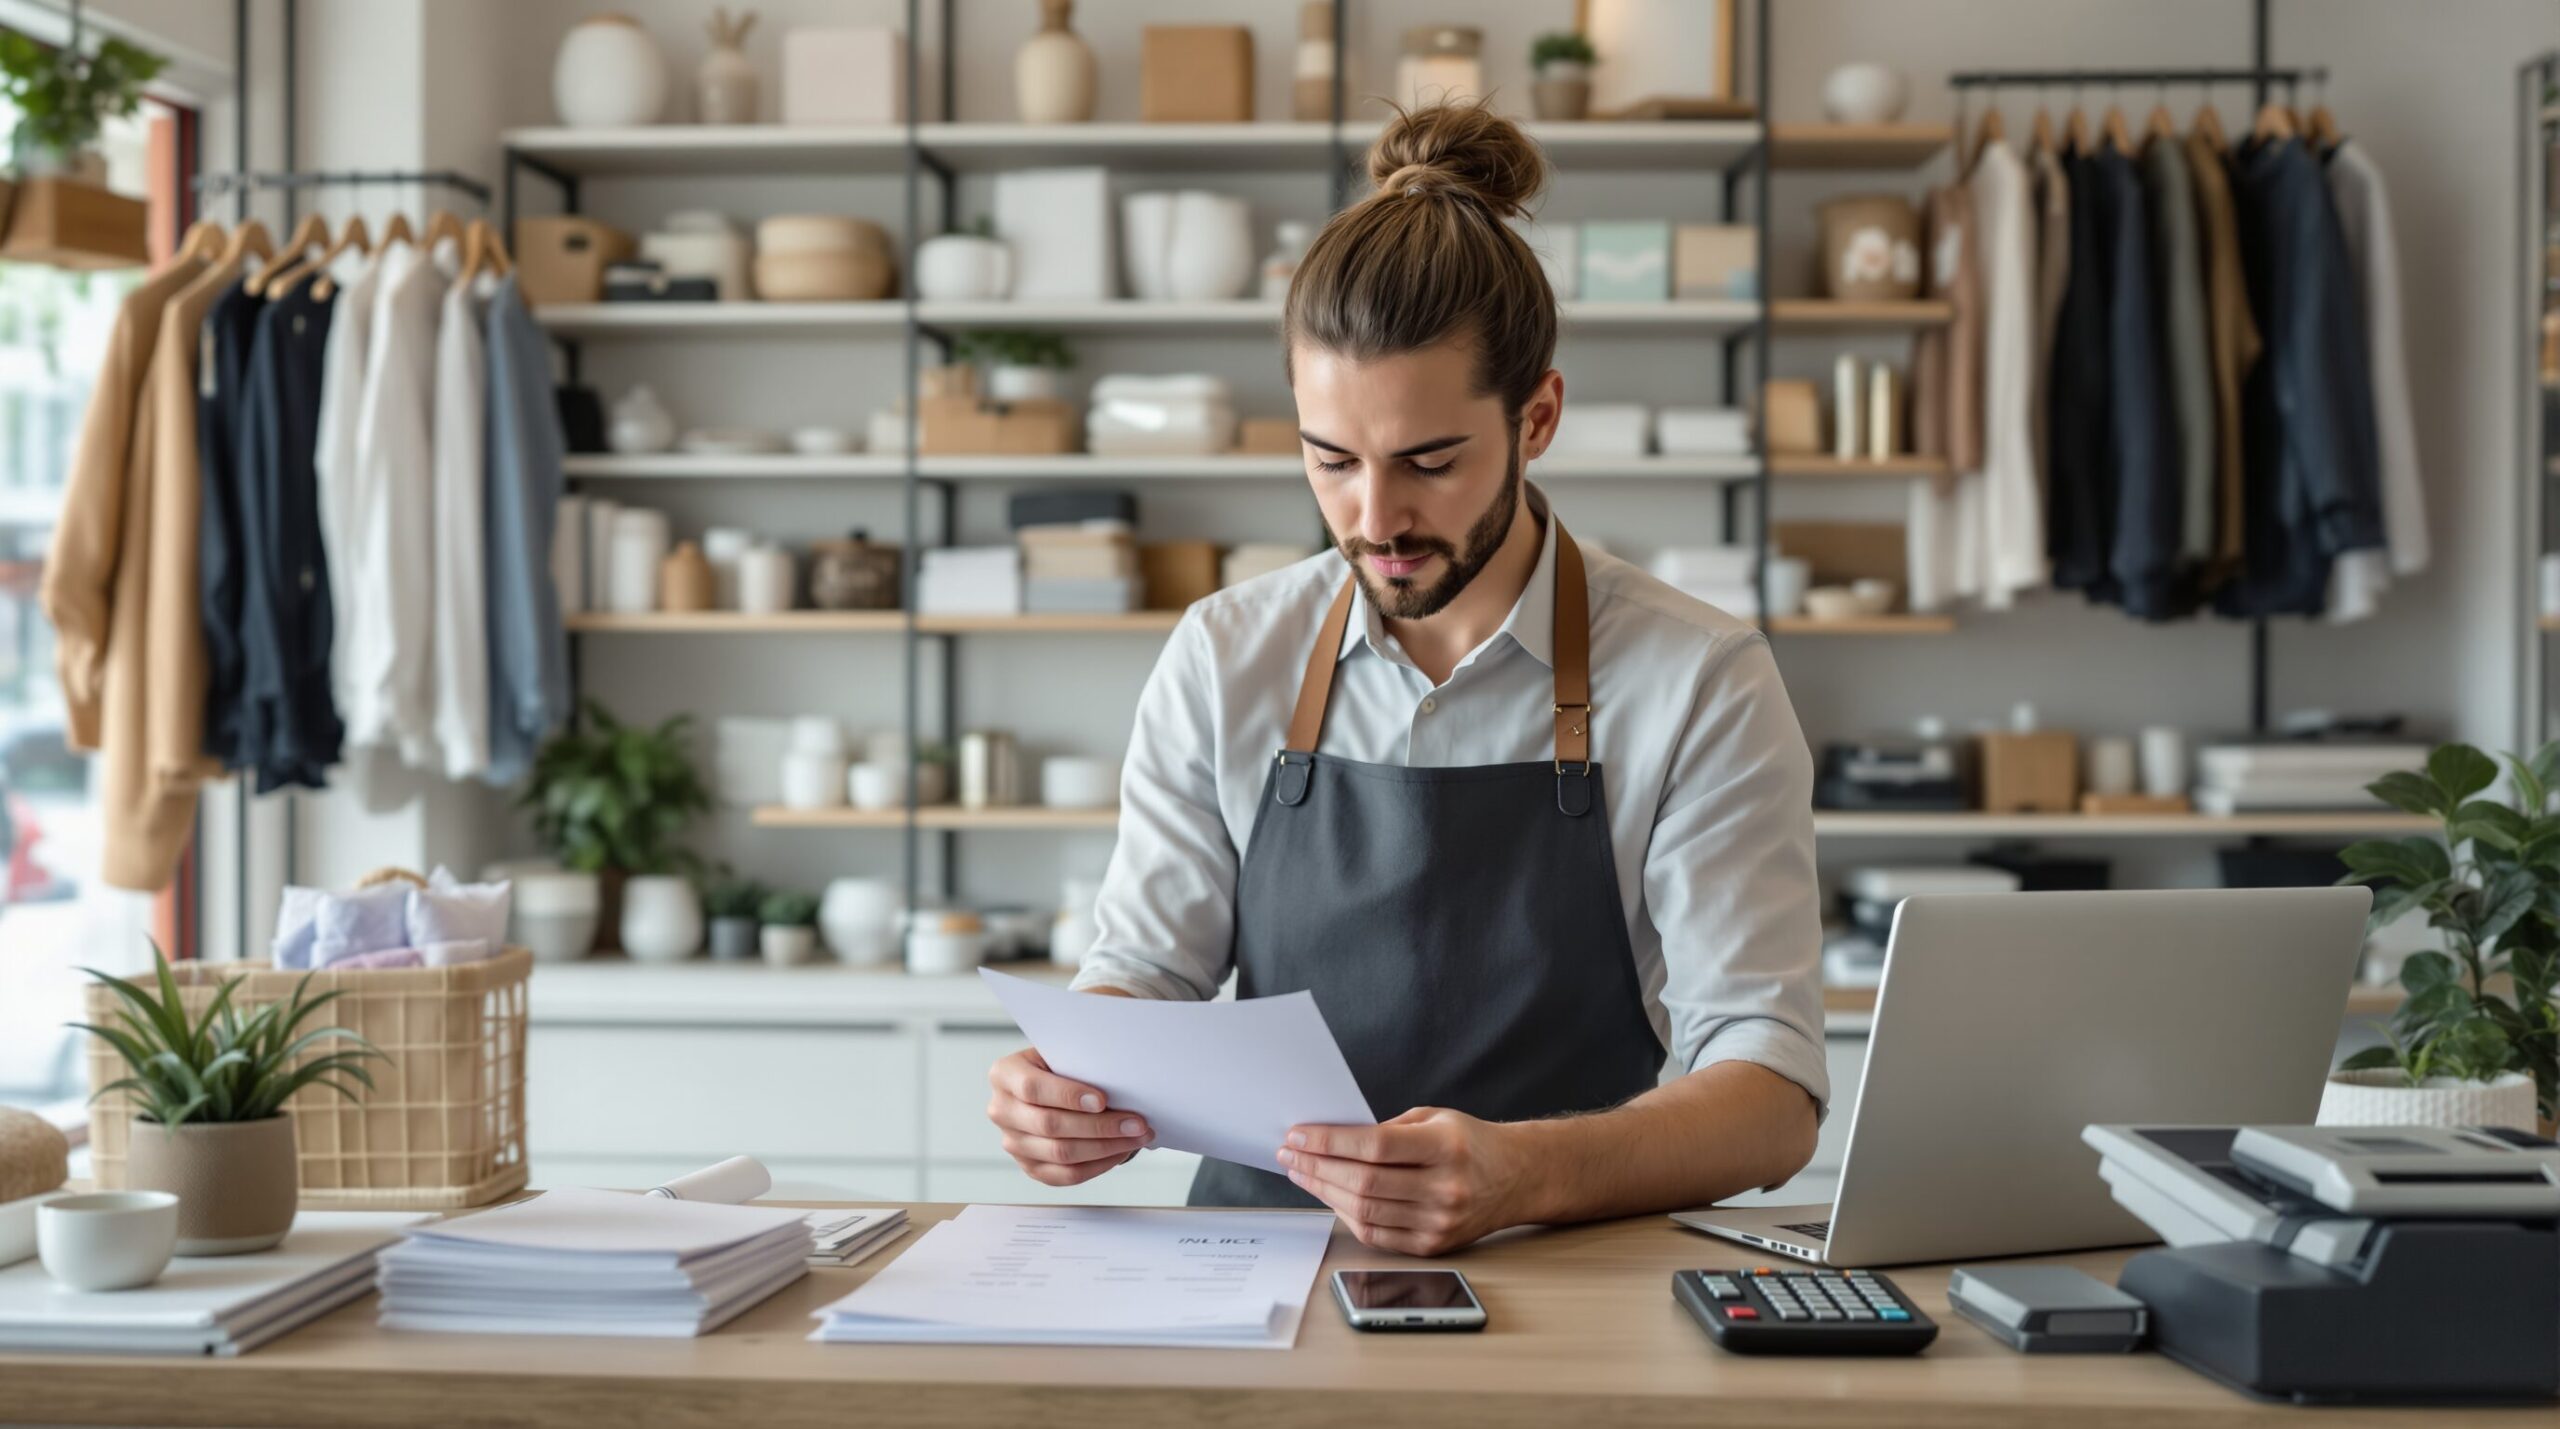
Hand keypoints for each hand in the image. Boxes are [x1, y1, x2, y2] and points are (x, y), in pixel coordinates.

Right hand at [985, 1047, 1152, 1187]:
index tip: (1102, 1100)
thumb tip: (1120, 1082)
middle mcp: (1002, 1110)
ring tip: (1135, 1138)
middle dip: (1099, 1126)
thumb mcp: (1060, 1052)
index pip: (1033, 1088)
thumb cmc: (1059, 1065)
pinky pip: (1064, 1175)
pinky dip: (1097, 1166)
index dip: (1068, 1096)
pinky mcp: (1029, 1166)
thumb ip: (1078, 1063)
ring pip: (1060, 1154)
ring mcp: (1013, 1142)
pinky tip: (1119, 1152)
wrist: (1048, 1085)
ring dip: (1105, 1148)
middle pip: (1049, 1125)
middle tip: (1135, 1123)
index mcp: (1004, 1074)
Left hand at [1276, 1107, 1534, 1255]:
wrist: (1517, 1178)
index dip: (1330, 1142)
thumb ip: (1387, 1130)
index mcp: (1445, 1148)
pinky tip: (1332, 1198)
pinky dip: (1348, 1216)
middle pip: (1364, 1182)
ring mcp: (1440, 1222)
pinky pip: (1377, 1235)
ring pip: (1365, 1211)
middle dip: (1317, 1167)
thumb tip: (1331, 1140)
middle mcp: (1445, 1188)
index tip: (1299, 1135)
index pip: (1375, 1146)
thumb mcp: (1435, 1118)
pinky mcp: (1434, 1246)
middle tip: (1290, 1154)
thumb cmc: (1470, 1143)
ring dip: (1324, 1192)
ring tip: (1303, 1174)